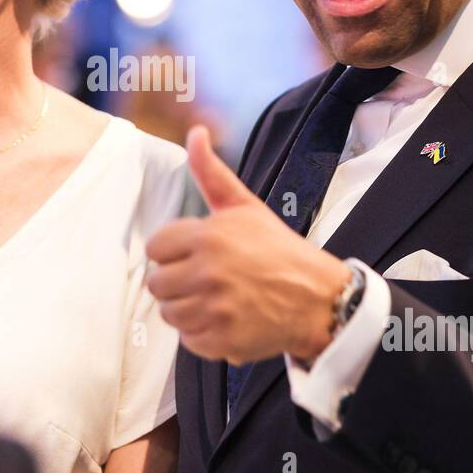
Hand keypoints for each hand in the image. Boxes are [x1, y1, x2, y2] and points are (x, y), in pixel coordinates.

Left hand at [145, 125, 350, 365]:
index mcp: (208, 236)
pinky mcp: (222, 338)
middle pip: (156, 283)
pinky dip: (202, 335)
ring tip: (215, 300)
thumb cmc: (279, 250)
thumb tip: (195, 133)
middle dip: (177, 282)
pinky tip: (223, 320)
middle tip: (206, 280)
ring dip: (187, 309)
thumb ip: (211, 172)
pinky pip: (188, 340)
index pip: (155, 247)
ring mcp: (214, 307)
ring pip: (169, 313)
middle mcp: (208, 271)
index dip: (173, 252)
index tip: (196, 255)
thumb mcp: (245, 206)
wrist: (318, 298)